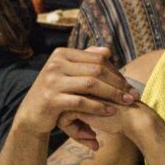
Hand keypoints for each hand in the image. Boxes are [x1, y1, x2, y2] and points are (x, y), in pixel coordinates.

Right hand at [20, 46, 137, 144]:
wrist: (31, 114)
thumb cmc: (56, 93)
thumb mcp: (68, 74)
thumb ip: (86, 62)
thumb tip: (107, 51)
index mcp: (62, 54)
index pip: (97, 59)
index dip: (116, 72)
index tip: (129, 85)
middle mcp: (55, 63)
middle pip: (96, 70)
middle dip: (118, 83)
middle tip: (133, 95)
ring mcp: (52, 81)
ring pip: (91, 84)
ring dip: (112, 94)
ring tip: (126, 103)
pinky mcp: (51, 99)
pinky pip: (81, 101)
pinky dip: (98, 107)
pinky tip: (110, 112)